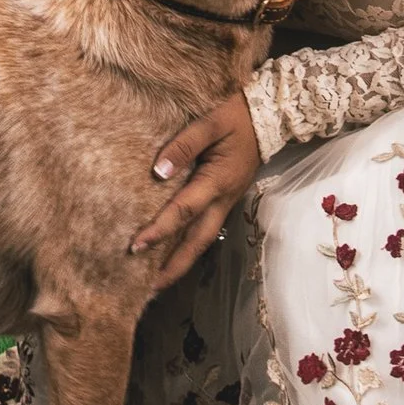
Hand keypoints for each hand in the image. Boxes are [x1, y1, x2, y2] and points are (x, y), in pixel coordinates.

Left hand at [130, 87, 259, 291]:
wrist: (268, 117)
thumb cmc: (235, 116)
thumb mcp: (209, 122)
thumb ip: (183, 145)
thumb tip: (158, 172)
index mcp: (218, 181)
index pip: (183, 211)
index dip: (159, 230)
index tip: (135, 245)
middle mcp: (223, 199)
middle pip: (197, 242)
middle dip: (172, 267)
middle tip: (146, 288)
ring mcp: (226, 203)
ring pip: (203, 240)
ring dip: (181, 262)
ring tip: (156, 281)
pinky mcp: (225, 200)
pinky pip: (206, 230)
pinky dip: (189, 246)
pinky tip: (173, 253)